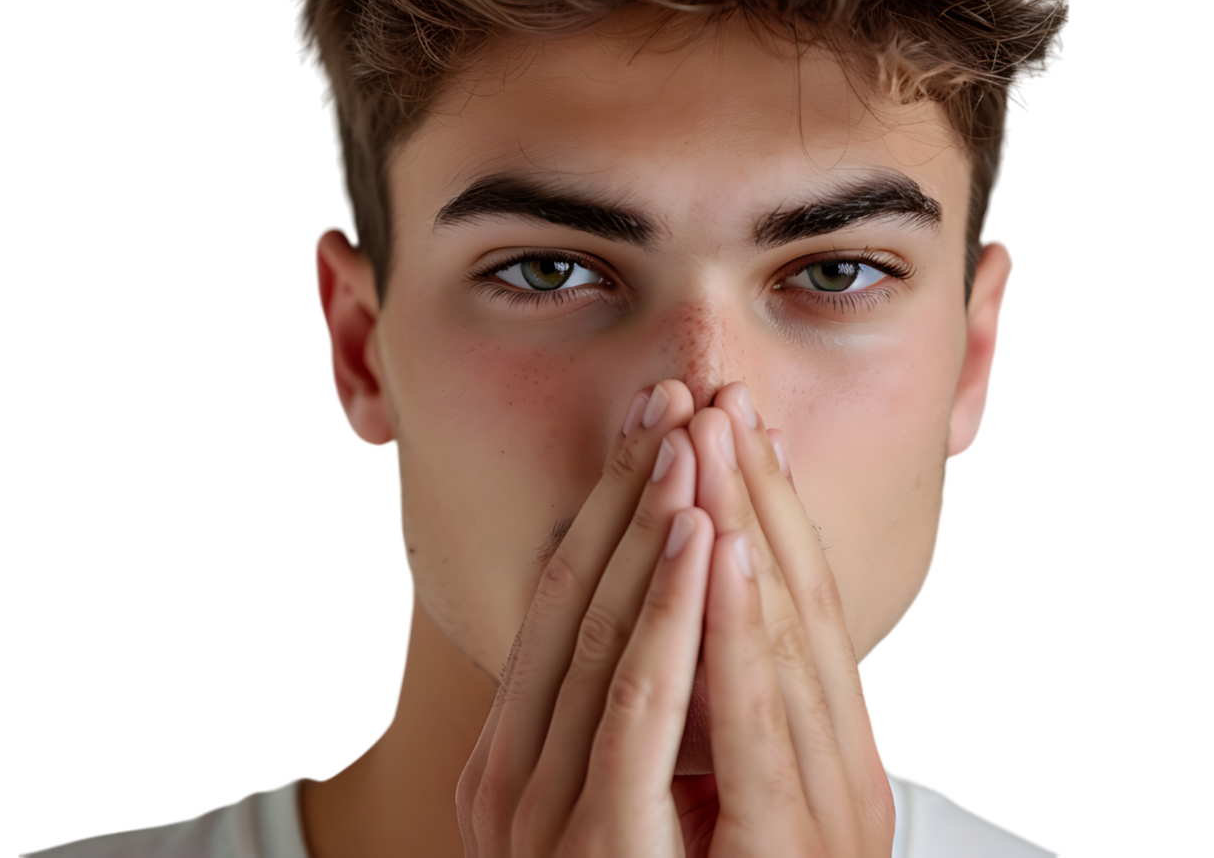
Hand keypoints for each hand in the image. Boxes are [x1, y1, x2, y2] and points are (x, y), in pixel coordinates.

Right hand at [456, 379, 716, 855]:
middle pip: (571, 601)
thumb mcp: (601, 808)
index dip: (602, 512)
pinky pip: (636, 703)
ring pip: (602, 638)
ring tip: (693, 440)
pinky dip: (671, 614)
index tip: (648, 431)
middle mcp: (507, 778)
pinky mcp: (602, 839)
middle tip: (670, 399)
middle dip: (626, 493)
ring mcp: (544, 811)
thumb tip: (651, 627)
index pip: (554, 609)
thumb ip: (610, 732)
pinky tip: (707, 540)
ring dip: (652, 529)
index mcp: (506, 764)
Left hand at [677, 382, 894, 854]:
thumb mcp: (742, 799)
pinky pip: (733, 717)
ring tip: (715, 438)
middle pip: (788, 608)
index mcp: (837, 761)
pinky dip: (726, 624)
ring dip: (734, 530)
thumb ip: (734, 720)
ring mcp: (814, 810)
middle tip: (724, 398)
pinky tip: (715, 547)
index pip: (801, 612)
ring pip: (767, 640)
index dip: (772, 517)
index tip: (743, 432)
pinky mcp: (780, 839)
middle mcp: (841, 778)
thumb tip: (695, 620)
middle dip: (749, 500)